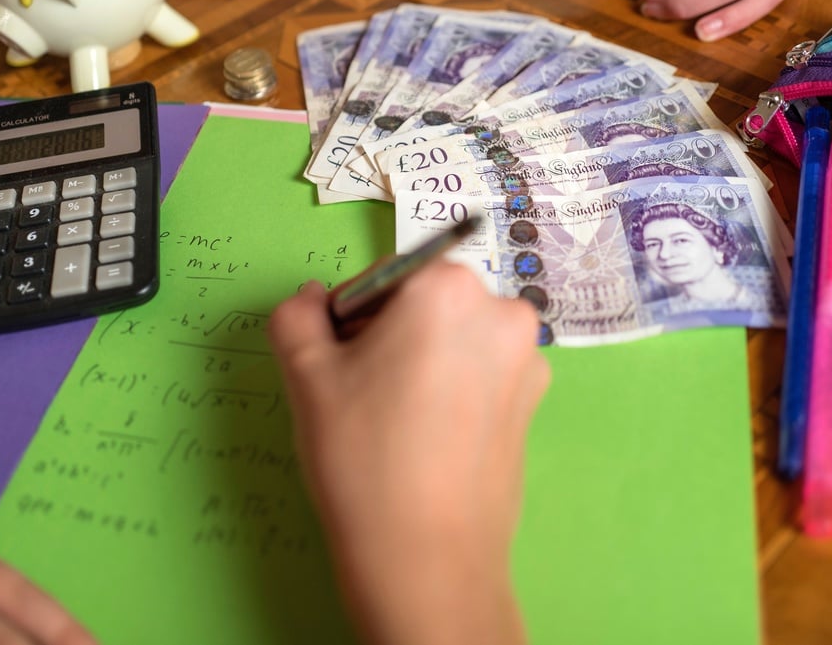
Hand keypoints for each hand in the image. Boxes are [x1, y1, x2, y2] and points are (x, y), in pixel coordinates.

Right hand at [268, 263, 547, 644]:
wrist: (426, 556)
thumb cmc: (363, 454)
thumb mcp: (305, 375)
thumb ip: (297, 316)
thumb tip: (311, 300)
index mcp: (447, 287)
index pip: (384, 276)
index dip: (352, 317)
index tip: (340, 363)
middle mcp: (500, 311)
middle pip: (425, 303)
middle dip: (390, 336)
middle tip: (361, 395)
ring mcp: (526, 360)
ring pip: (454, 340)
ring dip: (423, 362)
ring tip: (394, 422)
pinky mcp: (534, 403)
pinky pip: (480, 375)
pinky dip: (453, 391)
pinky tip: (428, 440)